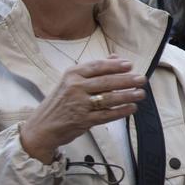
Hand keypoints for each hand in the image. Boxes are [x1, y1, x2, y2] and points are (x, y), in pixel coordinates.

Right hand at [19, 56, 147, 163]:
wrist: (42, 127)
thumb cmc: (59, 102)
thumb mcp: (71, 81)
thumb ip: (93, 69)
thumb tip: (116, 58)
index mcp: (72, 74)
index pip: (98, 66)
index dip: (115, 66)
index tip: (130, 66)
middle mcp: (75, 87)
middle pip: (106, 82)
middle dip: (127, 80)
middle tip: (142, 79)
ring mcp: (79, 104)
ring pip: (109, 98)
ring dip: (128, 95)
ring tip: (141, 94)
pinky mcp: (83, 120)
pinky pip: (107, 115)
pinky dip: (121, 111)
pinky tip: (132, 108)